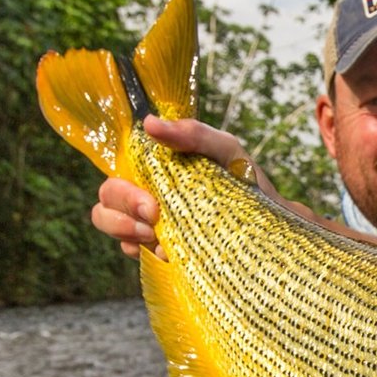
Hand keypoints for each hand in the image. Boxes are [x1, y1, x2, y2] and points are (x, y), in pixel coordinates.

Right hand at [90, 117, 316, 258]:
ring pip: (107, 221)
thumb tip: (150, 124)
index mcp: (156, 167)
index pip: (116, 171)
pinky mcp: (157, 245)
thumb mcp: (226, 149)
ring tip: (157, 238)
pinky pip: (130, 249)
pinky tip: (167, 252)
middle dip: (124, 211)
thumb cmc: (245, 180)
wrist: (270, 222)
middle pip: (106, 198)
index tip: (152, 202)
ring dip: (124, 231)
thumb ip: (193, 134)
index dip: (122, 189)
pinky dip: (142, 251)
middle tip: (156, 218)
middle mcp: (145, 191)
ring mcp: (148, 220)